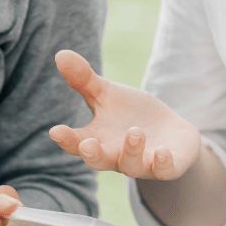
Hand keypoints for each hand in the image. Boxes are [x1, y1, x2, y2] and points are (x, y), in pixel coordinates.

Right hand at [49, 50, 200, 179]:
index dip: (66, 139)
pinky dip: (163, 164)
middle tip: (87, 145)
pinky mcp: (168, 166)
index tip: (55, 131)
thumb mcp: (107, 94)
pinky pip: (164, 171)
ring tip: (135, 132)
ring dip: (132, 151)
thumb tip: (60, 54)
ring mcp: (142, 163)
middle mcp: (116, 156)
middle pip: (100, 161)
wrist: (170, 131)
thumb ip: (83, 79)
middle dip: (93, 155)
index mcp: (98, 140)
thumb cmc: (131, 114)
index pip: (76, 143)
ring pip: (131, 165)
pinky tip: (163, 152)